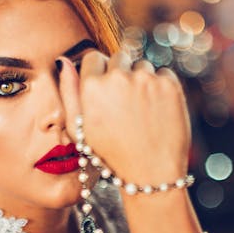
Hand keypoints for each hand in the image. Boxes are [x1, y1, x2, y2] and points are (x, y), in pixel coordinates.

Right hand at [58, 50, 190, 183]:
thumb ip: (69, 93)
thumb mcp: (79, 130)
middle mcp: (118, 77)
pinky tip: (157, 113)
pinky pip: (164, 75)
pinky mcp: (170, 85)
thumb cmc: (111, 155)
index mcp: (92, 87)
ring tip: (142, 113)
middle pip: (119, 58)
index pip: (94, 58)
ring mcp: (146, 79)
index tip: (106, 92)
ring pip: (142, 67)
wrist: (150, 174)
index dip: (99, 74)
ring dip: (142, 82)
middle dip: (121, 75)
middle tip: (126, 105)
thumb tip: (63, 60)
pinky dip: (162, 89)